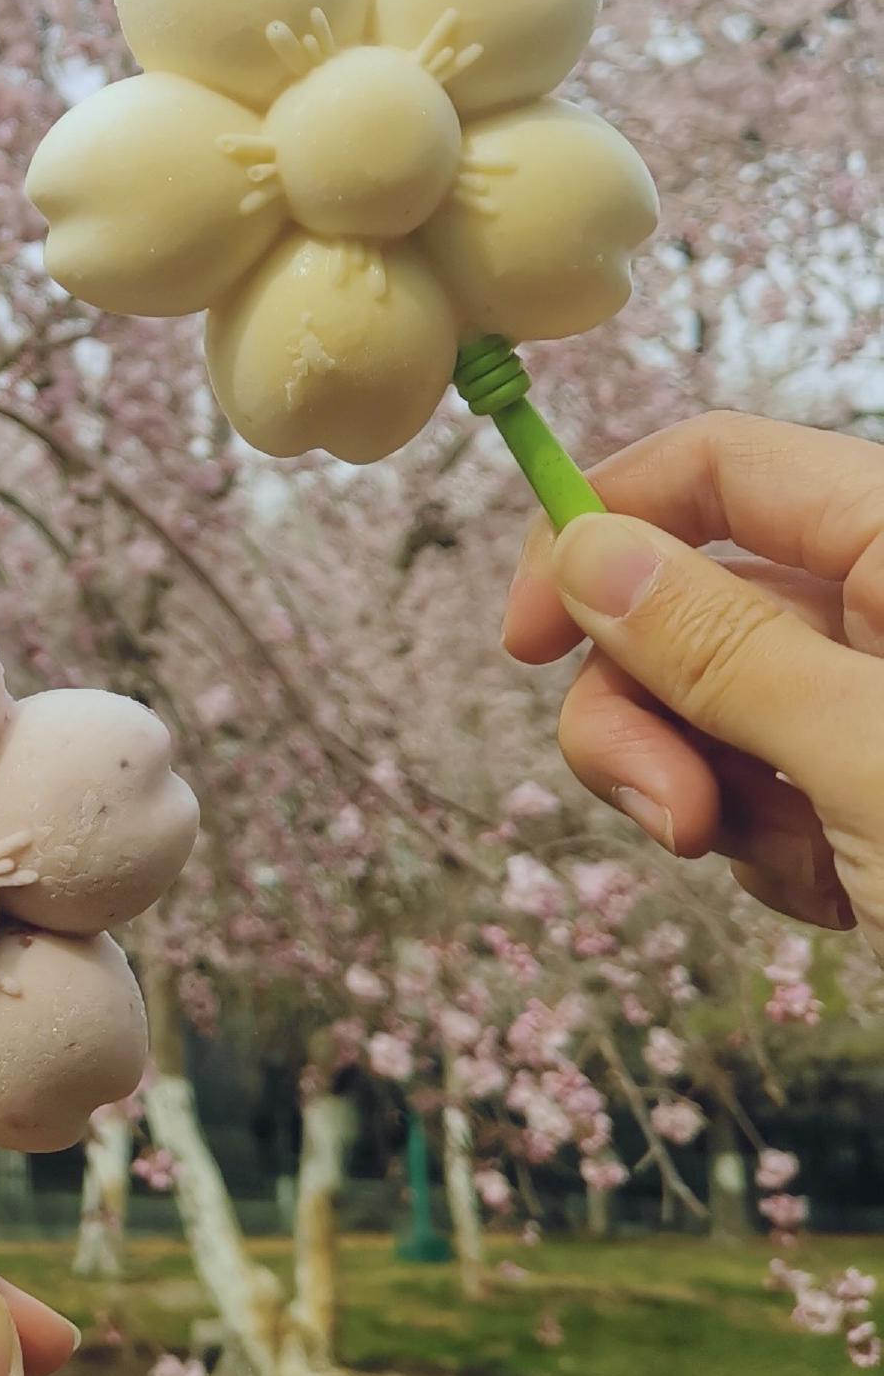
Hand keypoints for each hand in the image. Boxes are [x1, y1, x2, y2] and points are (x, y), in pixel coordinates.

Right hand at [503, 411, 883, 949]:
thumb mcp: (866, 758)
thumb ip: (715, 646)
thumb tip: (588, 546)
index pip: (717, 469)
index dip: (602, 530)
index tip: (526, 643)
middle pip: (690, 601)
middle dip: (649, 710)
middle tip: (671, 820)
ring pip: (716, 709)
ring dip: (711, 797)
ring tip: (790, 873)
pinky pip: (771, 793)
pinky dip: (776, 854)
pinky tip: (842, 906)